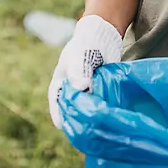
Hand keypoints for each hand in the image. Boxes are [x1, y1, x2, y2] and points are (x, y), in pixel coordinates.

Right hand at [47, 14, 122, 128]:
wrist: (102, 37)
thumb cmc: (85, 45)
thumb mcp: (80, 55)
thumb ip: (79, 70)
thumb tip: (82, 88)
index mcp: (60, 85)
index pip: (57, 102)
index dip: (60, 114)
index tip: (65, 126)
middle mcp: (71, 92)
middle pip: (72, 110)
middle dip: (78, 119)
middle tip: (86, 129)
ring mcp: (85, 94)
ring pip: (86, 109)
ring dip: (92, 117)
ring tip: (99, 126)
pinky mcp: (98, 94)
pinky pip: (99, 106)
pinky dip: (103, 111)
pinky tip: (110, 116)